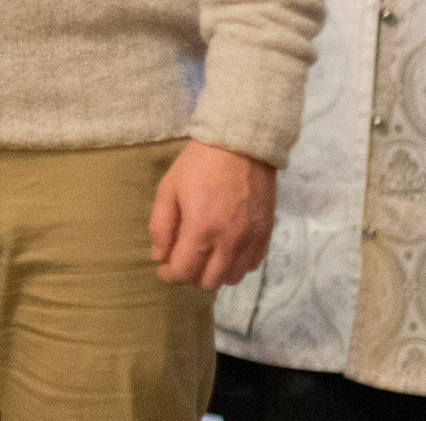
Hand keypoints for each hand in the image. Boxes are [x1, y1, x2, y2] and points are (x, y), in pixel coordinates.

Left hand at [150, 139, 276, 287]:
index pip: (184, 271)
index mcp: (201, 229)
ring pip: (232, 277)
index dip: (169, 274)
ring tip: (204, 256)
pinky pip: (252, 264)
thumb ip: (161, 226)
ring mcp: (251, 239)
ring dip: (214, 273)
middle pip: (209, 281)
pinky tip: (225, 250)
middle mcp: (229, 241)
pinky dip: (236, 264)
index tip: (162, 268)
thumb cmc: (198, 164)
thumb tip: (159, 256)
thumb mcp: (169, 189)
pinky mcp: (266, 233)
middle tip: (182, 259)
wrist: (240, 144)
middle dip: (190, 275)